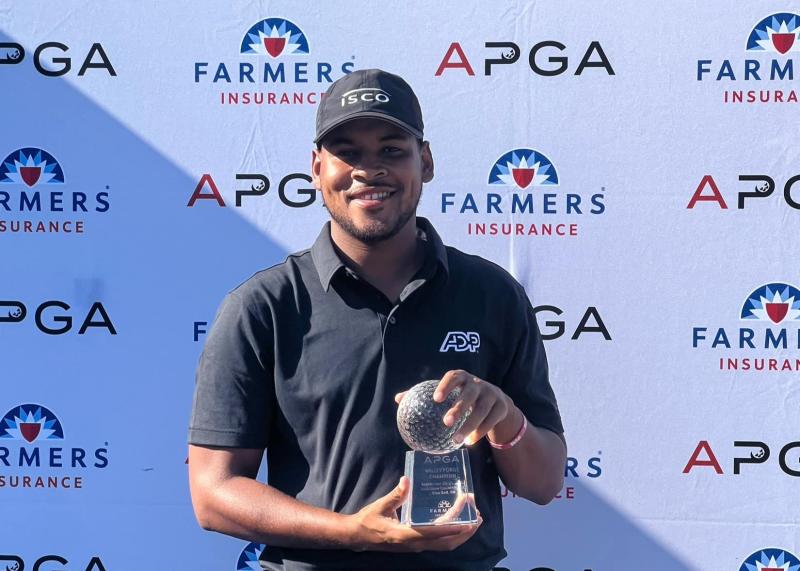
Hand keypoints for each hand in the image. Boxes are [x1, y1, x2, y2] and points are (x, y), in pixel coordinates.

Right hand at [346, 477, 481, 551]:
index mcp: (406, 535)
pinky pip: (439, 543)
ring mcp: (416, 546)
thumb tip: (407, 480)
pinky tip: (458, 523)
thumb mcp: (381, 506)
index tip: (468, 521)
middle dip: (465, 532)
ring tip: (475, 520)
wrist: (358, 537)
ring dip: (461, 534)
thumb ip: (395, 495)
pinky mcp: (416, 544)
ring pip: (445, 545)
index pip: (434, 534)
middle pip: (446, 543)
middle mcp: (414, 544)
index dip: (452, 529)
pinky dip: (452, 534)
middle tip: (479, 517)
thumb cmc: (368, 521)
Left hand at [395, 370, 518, 445]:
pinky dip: (481, 431)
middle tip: (446, 422)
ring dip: (470, 424)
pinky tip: (470, 442)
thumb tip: (398, 399)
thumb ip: (425, 395)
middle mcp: (478, 383)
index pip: (454, 377)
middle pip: (470, 393)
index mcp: (463, 377)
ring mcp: (492, 394)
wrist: (497, 401)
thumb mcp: (448, 393)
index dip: (446, 386)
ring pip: (482, 409)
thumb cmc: (463, 397)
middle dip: (459, 407)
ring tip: (456, 439)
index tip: (435, 399)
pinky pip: (491, 420)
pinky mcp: (502, 406)